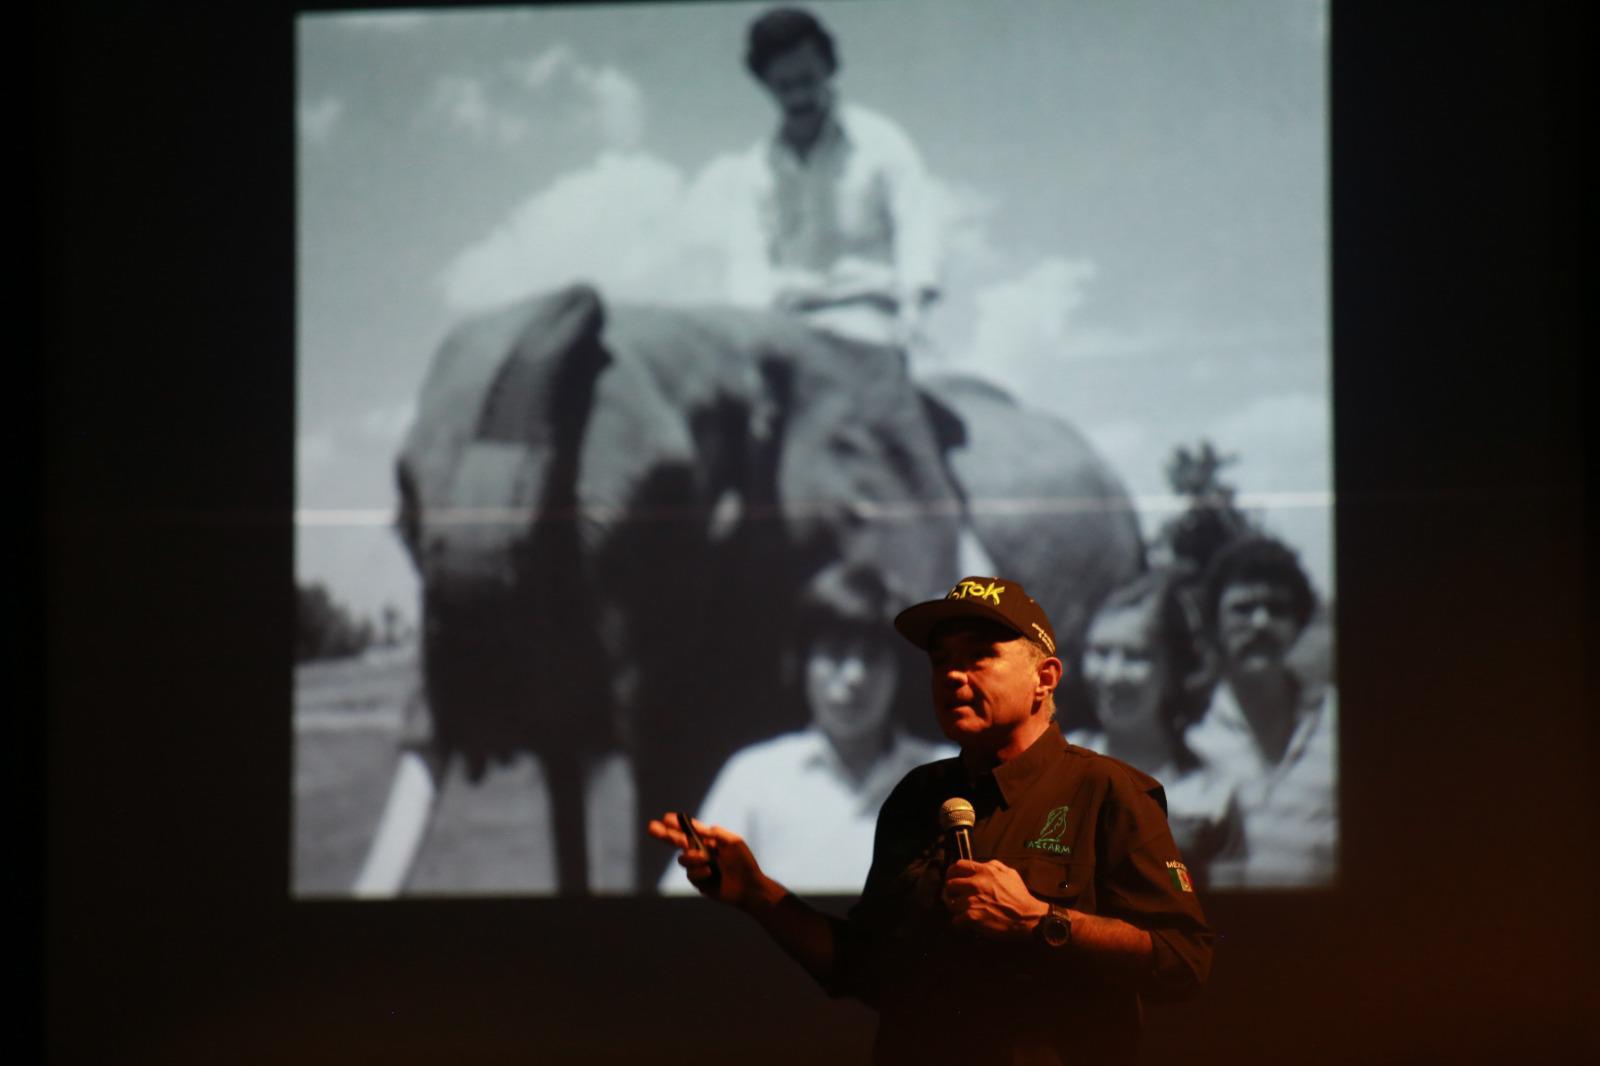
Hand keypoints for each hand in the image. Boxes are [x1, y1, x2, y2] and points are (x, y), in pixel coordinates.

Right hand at [646, 813, 768, 909]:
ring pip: (683, 859)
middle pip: (676, 842)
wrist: (749, 886)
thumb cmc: (744, 862)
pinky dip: (699, 871)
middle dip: (663, 834)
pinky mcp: (698, 881)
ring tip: (706, 860)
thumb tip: (698, 827)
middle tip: (651, 827)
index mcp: (708, 840)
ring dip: (692, 857)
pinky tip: (710, 872)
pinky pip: (690, 874)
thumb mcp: (732, 842)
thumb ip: (715, 833)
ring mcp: (698, 867)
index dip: (677, 824)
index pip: (689, 830)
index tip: (665, 818)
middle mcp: (701, 852)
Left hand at [942, 859, 1048, 940]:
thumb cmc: (1020, 896)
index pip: (957, 866)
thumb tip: (982, 864)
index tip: (952, 879)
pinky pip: (955, 921)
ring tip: (965, 913)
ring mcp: (972, 900)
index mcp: (984, 871)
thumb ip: (994, 865)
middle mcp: (975, 883)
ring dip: (957, 910)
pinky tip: (968, 924)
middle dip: (952, 893)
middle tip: (958, 899)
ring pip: (951, 905)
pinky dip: (960, 924)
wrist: (1028, 918)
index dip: (952, 873)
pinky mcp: (972, 917)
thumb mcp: (1010, 873)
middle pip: (949, 885)